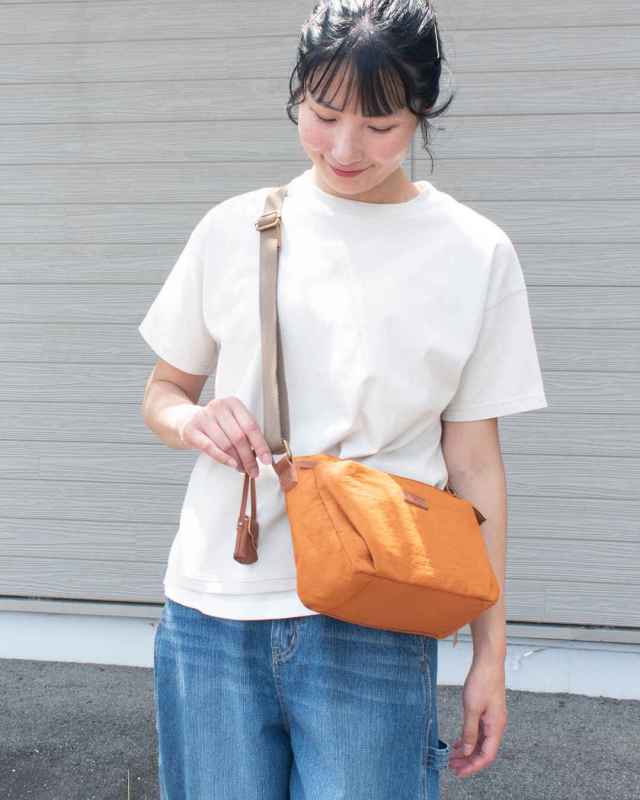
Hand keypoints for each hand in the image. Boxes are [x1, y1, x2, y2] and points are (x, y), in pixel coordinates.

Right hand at [179, 396, 272, 476]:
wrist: (185, 419)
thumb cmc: (214, 424)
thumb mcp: (231, 422)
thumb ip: (245, 434)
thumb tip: (261, 456)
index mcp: (233, 403)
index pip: (251, 426)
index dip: (260, 445)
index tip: (267, 460)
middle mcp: (218, 406)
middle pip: (239, 437)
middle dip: (249, 458)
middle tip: (254, 471)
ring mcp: (203, 417)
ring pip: (226, 444)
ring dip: (237, 461)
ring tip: (242, 469)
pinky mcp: (190, 429)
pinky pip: (210, 447)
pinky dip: (223, 458)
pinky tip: (232, 465)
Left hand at [449, 655, 507, 777]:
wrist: (488, 662)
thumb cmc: (482, 682)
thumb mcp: (471, 708)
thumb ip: (470, 732)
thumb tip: (468, 751)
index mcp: (496, 727)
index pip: (487, 756)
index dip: (473, 766)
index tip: (459, 772)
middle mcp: (496, 725)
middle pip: (484, 751)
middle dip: (469, 761)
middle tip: (453, 767)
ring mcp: (492, 719)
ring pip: (481, 742)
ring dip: (468, 751)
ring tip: (453, 757)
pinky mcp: (487, 712)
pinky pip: (479, 732)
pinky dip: (469, 739)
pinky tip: (459, 742)